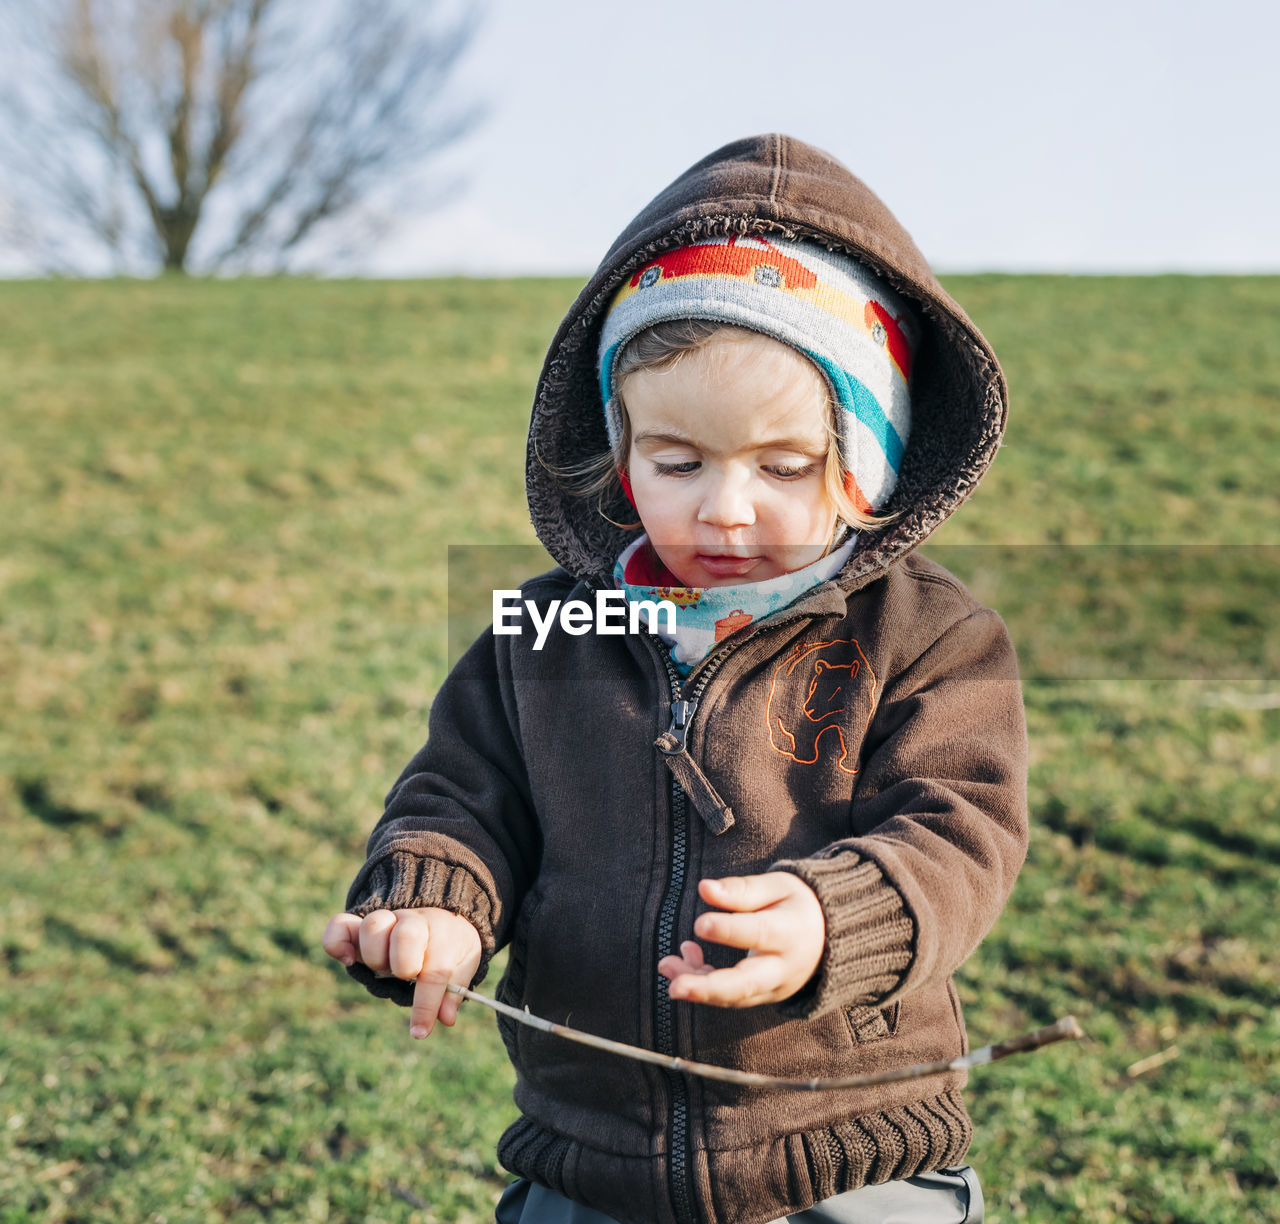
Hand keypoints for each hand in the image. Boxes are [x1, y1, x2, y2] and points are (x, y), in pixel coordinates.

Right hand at [322, 907, 481, 1037]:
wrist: (440, 913)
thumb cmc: (451, 945)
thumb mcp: (465, 963)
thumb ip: (454, 990)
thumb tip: (446, 1018)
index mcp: (442, 934)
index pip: (435, 970)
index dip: (426, 1005)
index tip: (420, 1032)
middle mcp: (413, 922)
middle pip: (405, 935)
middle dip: (404, 965)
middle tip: (406, 977)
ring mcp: (386, 920)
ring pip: (373, 925)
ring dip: (376, 955)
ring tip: (383, 969)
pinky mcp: (360, 924)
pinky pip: (340, 924)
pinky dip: (336, 942)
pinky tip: (347, 959)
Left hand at [656, 873, 824, 1007]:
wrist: (828, 938)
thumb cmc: (796, 906)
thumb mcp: (778, 887)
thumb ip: (742, 890)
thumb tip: (704, 888)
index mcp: (792, 931)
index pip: (759, 932)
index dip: (729, 930)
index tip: (700, 924)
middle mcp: (783, 967)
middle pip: (747, 984)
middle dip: (710, 988)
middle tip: (676, 987)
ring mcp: (772, 988)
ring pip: (733, 996)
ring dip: (697, 987)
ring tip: (666, 967)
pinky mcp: (759, 996)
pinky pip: (728, 997)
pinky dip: (701, 983)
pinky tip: (679, 961)